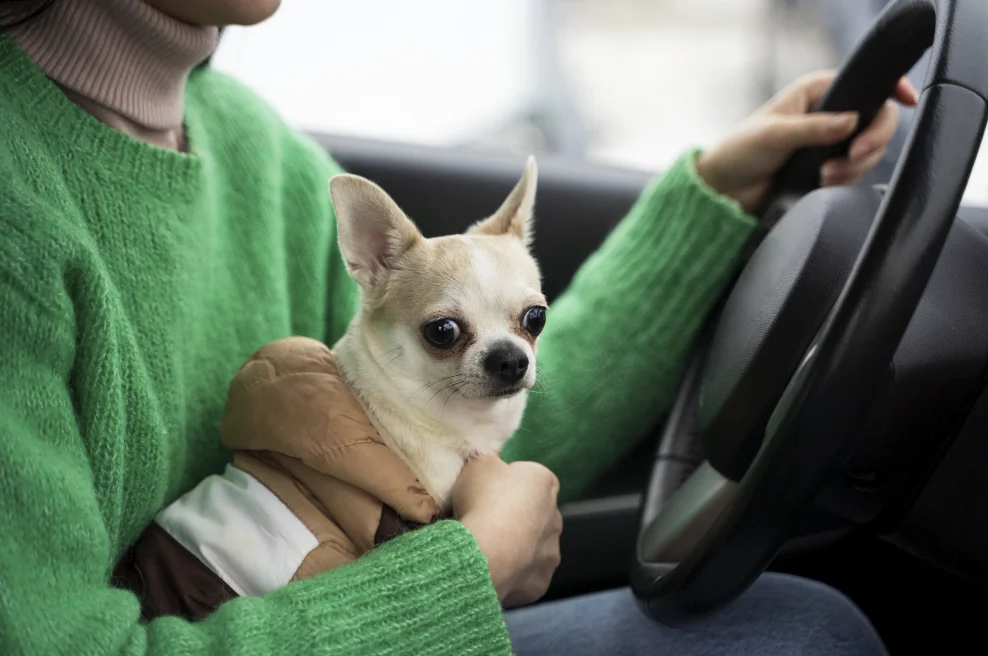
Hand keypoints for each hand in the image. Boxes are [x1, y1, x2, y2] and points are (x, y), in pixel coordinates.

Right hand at [452, 455, 561, 607]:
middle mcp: (555, 516)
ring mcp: (551, 552)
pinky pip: (525, 576)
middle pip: (533, 513)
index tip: (486, 493)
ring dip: (516, 548)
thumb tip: (493, 463)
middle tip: (485, 522)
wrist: (485, 552)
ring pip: (533, 547)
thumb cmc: (482, 502)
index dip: (505, 485)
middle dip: (514, 517)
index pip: (528, 478)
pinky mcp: (541, 583)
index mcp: (544, 482)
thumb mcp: (478, 464)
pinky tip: (491, 570)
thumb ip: (490, 460)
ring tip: (487, 550)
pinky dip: (512, 575)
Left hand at [696, 70, 918, 212]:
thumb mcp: (774, 135)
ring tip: (824, 174)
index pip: (866, 83)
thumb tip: (851, 122)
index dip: (891, 89)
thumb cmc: (740, 151)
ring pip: (870, 152)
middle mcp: (829, 115)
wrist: (725, 190)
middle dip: (872, 141)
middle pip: (878, 121)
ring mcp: (831, 144)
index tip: (906, 101)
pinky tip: (822, 183)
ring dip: (853, 166)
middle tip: (853, 155)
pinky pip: (855, 175)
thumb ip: (813, 128)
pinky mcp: (828, 170)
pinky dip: (844, 181)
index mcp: (817, 92)